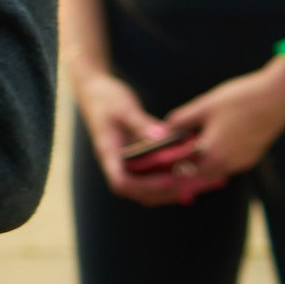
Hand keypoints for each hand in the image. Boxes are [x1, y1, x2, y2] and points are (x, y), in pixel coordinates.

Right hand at [75, 69, 211, 205]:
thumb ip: (141, 123)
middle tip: (189, 185)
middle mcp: (114, 162)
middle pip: (136, 191)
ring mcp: (123, 162)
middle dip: (162, 192)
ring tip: (192, 182)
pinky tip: (185, 171)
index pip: (121, 181)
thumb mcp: (124, 108)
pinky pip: (149, 176)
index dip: (146, 185)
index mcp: (107, 152)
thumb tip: (163, 137)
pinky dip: (166, 178)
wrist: (93, 91)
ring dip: (166, 190)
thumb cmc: (105, 98)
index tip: (169, 179)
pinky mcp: (132, 158)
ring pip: (143, 188)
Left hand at [164, 60, 284, 185]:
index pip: (182, 168)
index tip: (152, 161)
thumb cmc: (240, 99)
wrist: (278, 96)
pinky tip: (203, 149)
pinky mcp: (251, 157)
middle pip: (197, 176)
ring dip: (197, 167)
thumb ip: (181, 121)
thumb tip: (164, 130)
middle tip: (163, 161)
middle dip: (180, 170)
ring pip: (212, 173)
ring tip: (180, 154)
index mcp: (213, 153)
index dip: (166, 165)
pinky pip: (226, 166)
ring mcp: (242, 162)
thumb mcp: (203, 106)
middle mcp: (228, 164)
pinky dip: (212, 162)